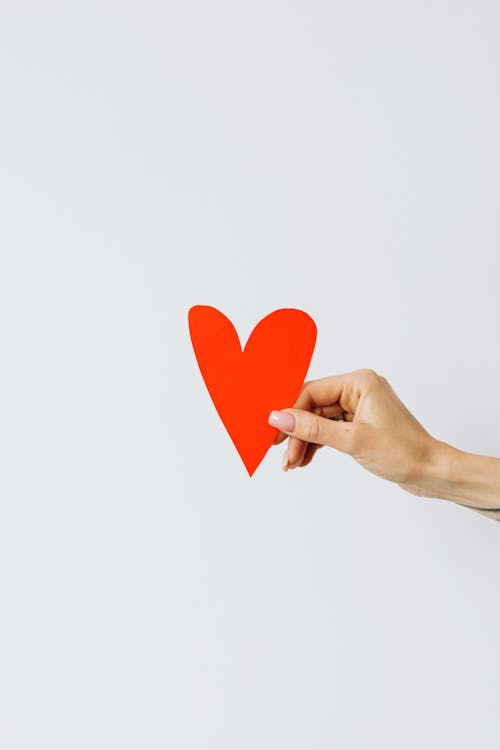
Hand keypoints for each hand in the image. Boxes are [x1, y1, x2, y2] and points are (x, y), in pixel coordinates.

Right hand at [268, 368, 436, 495]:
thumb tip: (279, 419)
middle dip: (297, 433)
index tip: (274, 433)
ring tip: (292, 463)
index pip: (312, 392)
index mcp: (360, 382)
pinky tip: (305, 460)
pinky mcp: (360, 423)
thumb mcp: (351, 441)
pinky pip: (329, 429)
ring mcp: (359, 406)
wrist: (431, 472)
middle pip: (313, 408)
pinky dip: (317, 444)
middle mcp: (358, 389)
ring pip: (319, 421)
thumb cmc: (403, 452)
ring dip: (304, 442)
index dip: (290, 413)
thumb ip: (312, 429)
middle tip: (283, 456)